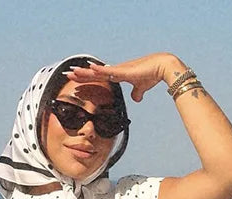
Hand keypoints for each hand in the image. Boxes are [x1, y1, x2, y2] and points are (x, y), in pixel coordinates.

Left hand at [68, 53, 184, 102]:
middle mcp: (116, 70)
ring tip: (72, 72)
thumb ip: (137, 93)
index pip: (99, 77)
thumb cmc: (153, 75)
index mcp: (118, 74)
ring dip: (85, 72)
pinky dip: (99, 70)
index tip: (76, 80)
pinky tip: (90, 68)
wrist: (163, 67)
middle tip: (67, 74)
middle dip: (80, 75)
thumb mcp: (142, 87)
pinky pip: (109, 71)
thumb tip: (135, 99)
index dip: (87, 78)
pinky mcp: (124, 71)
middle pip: (94, 73)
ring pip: (98, 71)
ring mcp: (119, 69)